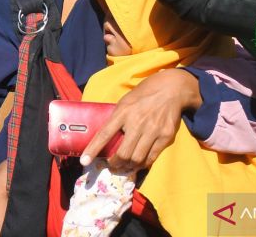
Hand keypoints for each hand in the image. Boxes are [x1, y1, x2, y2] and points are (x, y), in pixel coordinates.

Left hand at [82, 68, 201, 174]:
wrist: (171, 89)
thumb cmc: (144, 95)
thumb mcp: (125, 101)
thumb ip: (117, 117)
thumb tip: (105, 135)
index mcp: (123, 112)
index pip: (104, 134)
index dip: (93, 149)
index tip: (84, 161)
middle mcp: (137, 123)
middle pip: (123, 153)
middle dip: (114, 164)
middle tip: (111, 165)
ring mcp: (153, 131)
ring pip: (137, 159)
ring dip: (128, 167)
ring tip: (124, 166)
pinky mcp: (165, 136)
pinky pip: (151, 157)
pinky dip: (142, 164)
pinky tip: (138, 164)